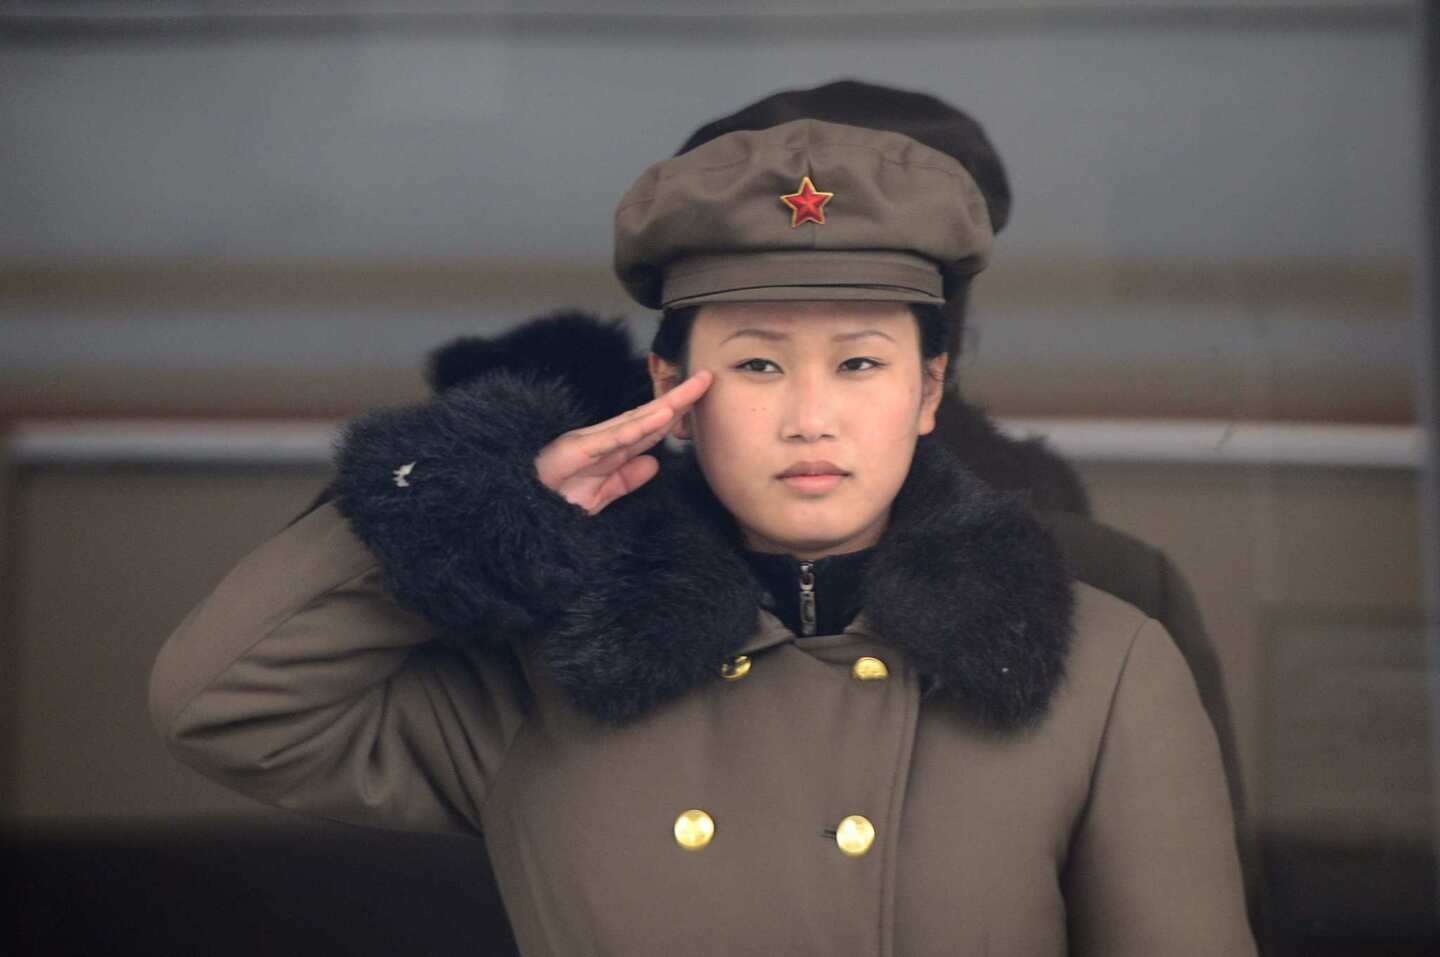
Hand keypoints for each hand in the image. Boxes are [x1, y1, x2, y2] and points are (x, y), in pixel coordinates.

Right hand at [534, 370, 711, 515]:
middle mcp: (603, 440)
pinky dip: (638, 426)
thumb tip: (654, 463)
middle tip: (707, 379)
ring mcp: (590, 442)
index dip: (676, 414)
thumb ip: (625, 480)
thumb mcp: (598, 496)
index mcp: (610, 451)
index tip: (701, 401)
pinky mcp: (577, 449)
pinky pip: (614, 437)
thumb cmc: (553, 502)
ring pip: (636, 420)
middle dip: (679, 399)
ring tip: (693, 390)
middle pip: (649, 416)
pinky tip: (661, 415)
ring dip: (666, 404)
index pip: (651, 429)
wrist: (519, 513)